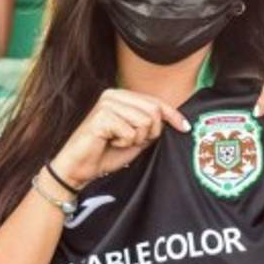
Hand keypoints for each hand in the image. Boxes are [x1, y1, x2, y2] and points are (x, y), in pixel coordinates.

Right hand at [50, 90, 189, 188]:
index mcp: (121, 96)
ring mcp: (106, 104)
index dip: (173, 115)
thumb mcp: (136, 138)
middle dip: (150, 132)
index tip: (185, 127)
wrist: (78, 168)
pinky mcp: (101, 116)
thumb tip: (174, 120)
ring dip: (136, 139)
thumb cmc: (106, 153)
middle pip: (153, 111)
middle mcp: (113, 94)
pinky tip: (110, 143)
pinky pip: (130, 132)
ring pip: (144, 121)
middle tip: (132, 141)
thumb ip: (151, 127)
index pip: (155, 101)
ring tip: (119, 141)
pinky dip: (124, 143)